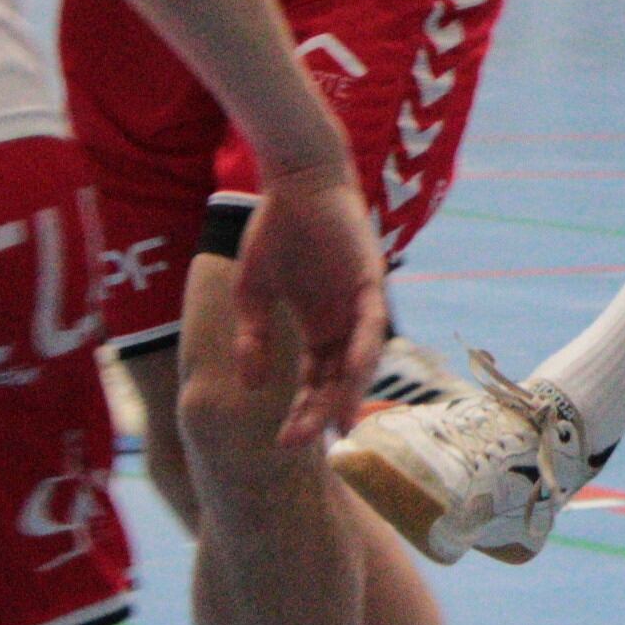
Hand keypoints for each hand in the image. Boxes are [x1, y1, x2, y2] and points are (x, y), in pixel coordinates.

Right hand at [226, 162, 384, 449]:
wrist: (294, 182)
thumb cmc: (274, 232)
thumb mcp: (252, 294)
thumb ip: (253, 339)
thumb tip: (250, 387)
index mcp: (319, 328)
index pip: (315, 381)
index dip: (303, 411)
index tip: (284, 442)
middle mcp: (345, 322)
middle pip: (338, 379)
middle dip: (321, 411)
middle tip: (300, 442)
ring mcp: (361, 303)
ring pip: (361, 359)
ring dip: (350, 390)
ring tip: (337, 424)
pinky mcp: (372, 280)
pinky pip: (373, 322)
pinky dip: (365, 348)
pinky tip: (352, 373)